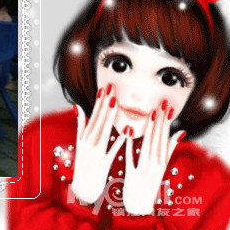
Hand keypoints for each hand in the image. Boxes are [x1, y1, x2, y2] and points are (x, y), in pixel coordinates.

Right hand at [70, 84, 130, 205]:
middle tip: (111, 88)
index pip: (93, 116)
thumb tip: (77, 108)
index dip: (99, 102)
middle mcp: (89, 143)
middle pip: (99, 119)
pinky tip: (125, 131)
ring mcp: (96, 152)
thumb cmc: (83, 165)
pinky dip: (118, 141)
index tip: (105, 89)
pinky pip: (112, 150)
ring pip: (104, 130)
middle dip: (105, 103)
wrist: (83, 187)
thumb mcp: (79, 143)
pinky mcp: (104, 163)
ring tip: (116, 101)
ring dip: (110, 116)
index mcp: (84, 137)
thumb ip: (81, 126)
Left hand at [122, 99, 185, 215]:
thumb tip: (180, 132)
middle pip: (157, 140)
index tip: (164, 106)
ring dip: (149, 130)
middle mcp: (156, 165)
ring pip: (148, 147)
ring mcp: (145, 171)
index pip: (163, 138)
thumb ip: (168, 149)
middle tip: (160, 104)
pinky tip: (127, 135)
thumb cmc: (148, 182)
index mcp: (161, 161)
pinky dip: (130, 149)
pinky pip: (131, 160)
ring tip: (150, 114)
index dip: (164, 122)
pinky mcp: (133, 176)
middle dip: (159, 122)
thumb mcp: (161, 165)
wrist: (140, 204)